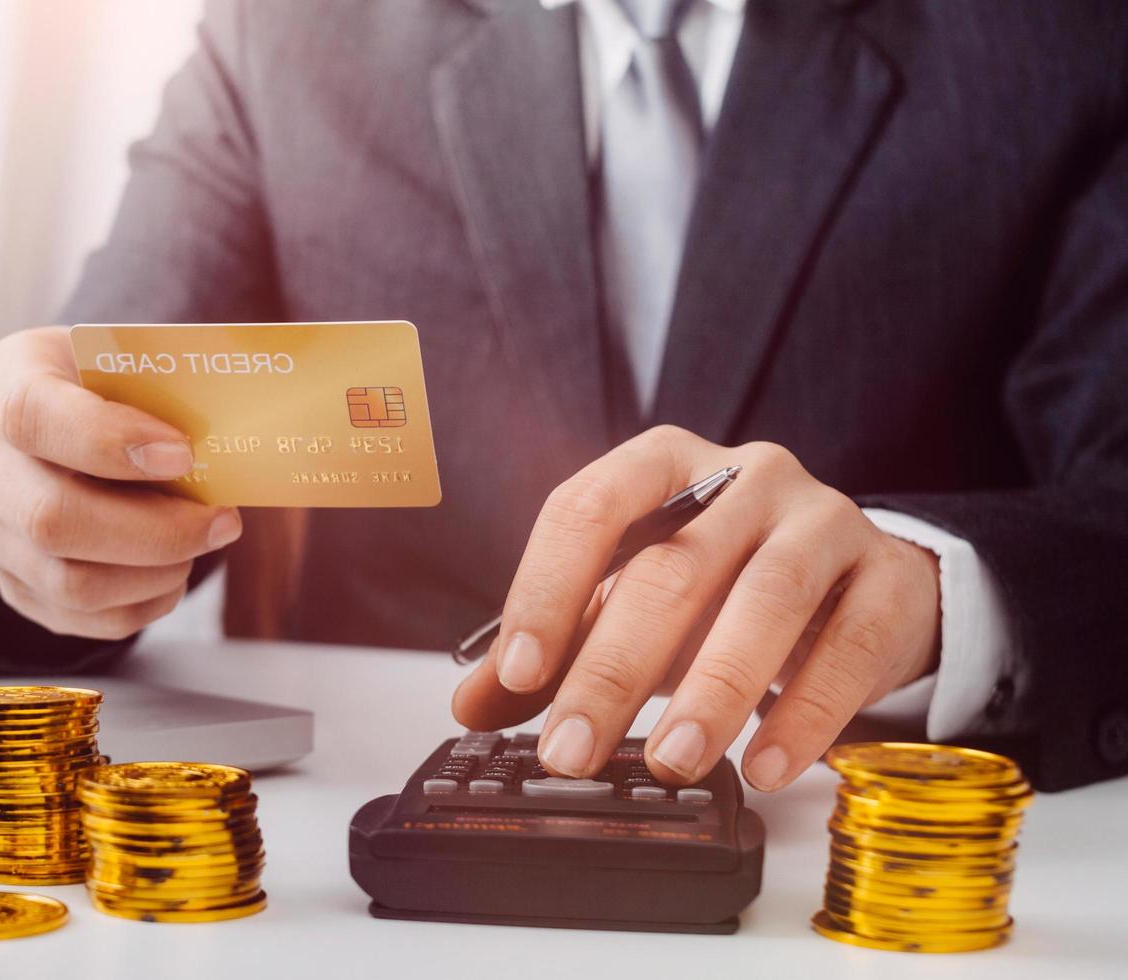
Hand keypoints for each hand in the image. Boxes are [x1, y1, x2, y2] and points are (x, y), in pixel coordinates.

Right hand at [0, 326, 243, 639]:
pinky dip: (139, 605)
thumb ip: (164, 389)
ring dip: (152, 573)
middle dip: (152, 531)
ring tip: (201, 545)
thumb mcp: (122, 360)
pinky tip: (172, 574)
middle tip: (221, 520)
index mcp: (2, 381)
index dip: (106, 440)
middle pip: (47, 518)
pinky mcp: (10, 583)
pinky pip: (75, 617)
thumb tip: (236, 439)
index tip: (182, 453)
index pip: (31, 415)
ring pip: (65, 581)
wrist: (56, 425)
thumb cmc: (102, 386)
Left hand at [453, 426, 941, 791]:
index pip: (587, 508)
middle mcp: (746, 476)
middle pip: (669, 568)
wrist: (861, 582)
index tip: (517, 673)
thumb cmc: (725, 586)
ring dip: (710, 693)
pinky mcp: (889, 580)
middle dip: (612, 671)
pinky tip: (764, 766)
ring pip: (763, 601)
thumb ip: (555, 650)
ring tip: (671, 763)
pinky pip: (847, 648)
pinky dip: (804, 715)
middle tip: (573, 750)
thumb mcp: (630, 604)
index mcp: (663, 463)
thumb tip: (473, 705)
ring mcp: (825, 520)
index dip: (546, 591)